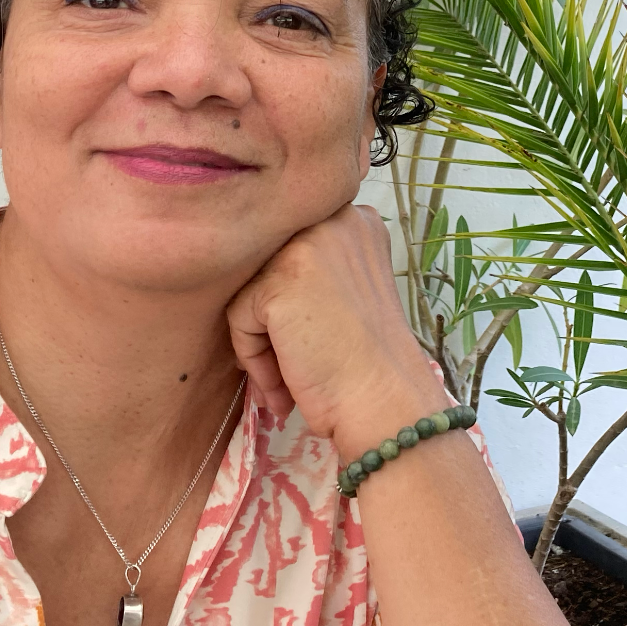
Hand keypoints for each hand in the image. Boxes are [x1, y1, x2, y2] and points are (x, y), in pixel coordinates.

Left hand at [227, 204, 447, 456]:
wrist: (385, 405)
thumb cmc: (371, 364)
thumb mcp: (352, 292)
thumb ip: (316, 273)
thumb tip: (262, 283)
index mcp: (358, 221)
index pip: (292, 246)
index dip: (292, 299)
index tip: (311, 340)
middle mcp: (335, 220)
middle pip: (268, 265)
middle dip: (272, 320)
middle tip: (294, 367)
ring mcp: (307, 246)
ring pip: (251, 291)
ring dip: (261, 344)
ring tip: (287, 382)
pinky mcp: (280, 281)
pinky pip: (240, 317)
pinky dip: (253, 358)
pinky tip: (282, 385)